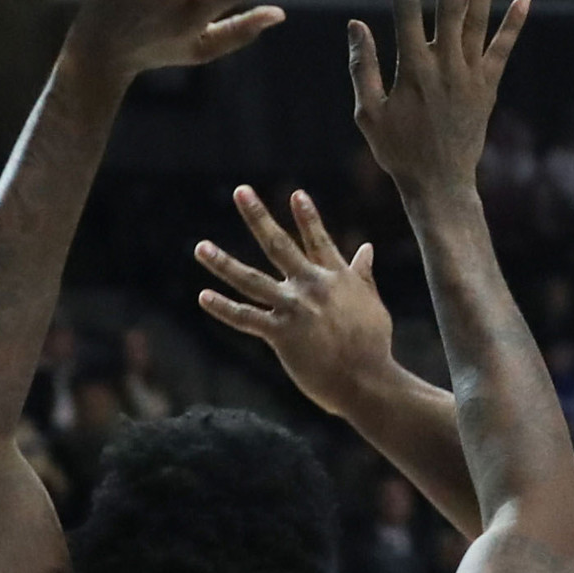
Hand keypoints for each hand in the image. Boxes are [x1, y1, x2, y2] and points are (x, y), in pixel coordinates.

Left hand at [195, 188, 393, 415]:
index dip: (307, 217)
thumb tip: (367, 248)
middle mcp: (312, 286)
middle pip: (278, 245)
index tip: (296, 194)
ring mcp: (294, 308)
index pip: (318, 239)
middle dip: (258, 217)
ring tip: (200, 247)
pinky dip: (224, 308)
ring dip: (223, 262)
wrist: (367, 381)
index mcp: (337, 277)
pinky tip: (204, 296)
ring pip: (251, 280)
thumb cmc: (373, 346)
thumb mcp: (372, 304)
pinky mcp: (281, 334)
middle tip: (241, 191)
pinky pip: (246, 318)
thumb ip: (363, 274)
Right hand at [347, 0, 529, 199]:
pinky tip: (524, 1)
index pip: (405, 11)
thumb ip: (363, 67)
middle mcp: (444, 65)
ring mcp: (469, 75)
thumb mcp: (368, 113)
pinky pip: (502, 51)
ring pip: (479, 21)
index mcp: (412, 68)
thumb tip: (356, 25)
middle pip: (449, 6)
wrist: (439, 184)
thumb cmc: (397, 150)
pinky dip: (513, 27)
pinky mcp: (488, 88)